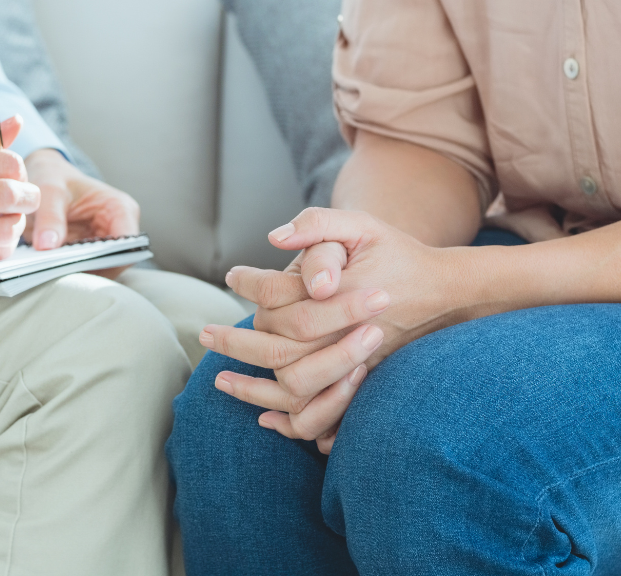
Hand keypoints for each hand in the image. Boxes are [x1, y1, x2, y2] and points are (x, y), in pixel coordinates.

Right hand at [0, 117, 39, 271]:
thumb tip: (18, 122)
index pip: (5, 163)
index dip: (18, 168)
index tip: (12, 174)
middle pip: (10, 194)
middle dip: (28, 194)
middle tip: (23, 196)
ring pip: (7, 227)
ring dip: (16, 221)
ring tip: (6, 216)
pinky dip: (2, 242)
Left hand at [23, 148, 139, 277]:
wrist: (48, 181)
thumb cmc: (55, 180)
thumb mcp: (50, 191)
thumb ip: (50, 217)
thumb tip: (47, 246)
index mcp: (120, 209)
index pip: (127, 244)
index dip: (107, 258)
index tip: (76, 264)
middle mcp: (120, 229)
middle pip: (115, 262)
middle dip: (89, 270)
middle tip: (58, 273)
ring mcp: (108, 245)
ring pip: (102, 272)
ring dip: (79, 273)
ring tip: (53, 273)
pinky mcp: (93, 256)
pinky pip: (87, 271)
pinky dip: (71, 273)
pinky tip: (53, 272)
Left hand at [214, 208, 463, 451]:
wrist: (441, 291)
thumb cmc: (395, 253)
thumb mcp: (361, 225)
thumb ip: (319, 225)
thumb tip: (275, 238)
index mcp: (341, 295)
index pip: (279, 296)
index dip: (249, 285)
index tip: (232, 276)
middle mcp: (345, 335)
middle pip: (279, 349)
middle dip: (234, 343)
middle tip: (204, 334)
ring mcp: (354, 365)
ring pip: (296, 388)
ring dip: (253, 388)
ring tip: (220, 379)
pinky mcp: (360, 384)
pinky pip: (322, 414)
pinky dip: (291, 421)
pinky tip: (264, 417)